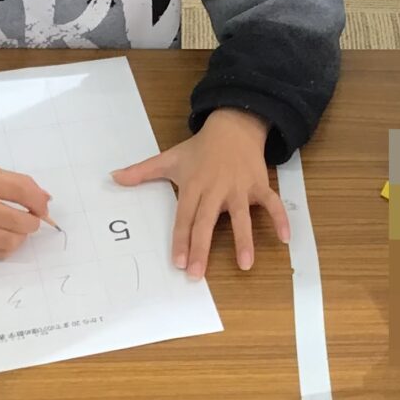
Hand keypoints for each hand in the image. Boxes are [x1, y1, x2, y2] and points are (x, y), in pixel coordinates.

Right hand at [0, 162, 50, 258]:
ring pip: (9, 241)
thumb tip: (45, 200)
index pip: (20, 190)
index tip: (42, 206)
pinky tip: (3, 237)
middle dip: (32, 222)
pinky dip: (6, 247)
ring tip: (16, 229)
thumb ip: (14, 182)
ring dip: (21, 237)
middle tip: (30, 219)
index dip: (38, 201)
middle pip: (18, 221)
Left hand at [111, 108, 288, 278]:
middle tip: (197, 273)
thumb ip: (142, 172)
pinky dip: (280, 218)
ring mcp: (239, 187)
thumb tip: (113, 177)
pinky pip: (272, 203)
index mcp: (194, 185)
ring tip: (245, 264)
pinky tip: (286, 238)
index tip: (178, 262)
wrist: (233, 125)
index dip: (180, 240)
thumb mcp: (170, 158)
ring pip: (241, 216)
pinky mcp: (259, 185)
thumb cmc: (200, 148)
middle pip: (207, 222)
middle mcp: (216, 189)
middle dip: (202, 248)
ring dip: (244, 240)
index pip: (184, 217)